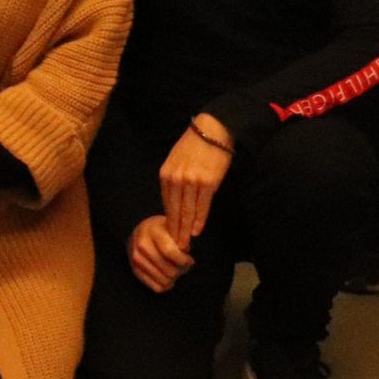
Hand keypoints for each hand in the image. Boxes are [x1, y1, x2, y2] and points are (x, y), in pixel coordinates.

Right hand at [128, 214, 194, 292]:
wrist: (142, 231)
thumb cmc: (163, 231)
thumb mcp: (174, 229)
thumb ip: (181, 239)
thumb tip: (185, 251)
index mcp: (153, 232)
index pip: (169, 252)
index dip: (183, 260)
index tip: (190, 261)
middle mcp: (141, 245)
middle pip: (168, 270)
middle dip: (181, 271)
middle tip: (184, 266)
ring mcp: (136, 259)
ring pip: (164, 280)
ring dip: (174, 279)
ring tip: (176, 270)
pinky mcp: (135, 270)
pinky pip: (156, 287)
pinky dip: (166, 286)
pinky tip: (169, 279)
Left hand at [158, 115, 231, 245]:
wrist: (212, 131)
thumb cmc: (194, 147)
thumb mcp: (175, 162)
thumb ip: (173, 181)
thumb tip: (174, 203)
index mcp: (166, 174)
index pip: (166, 204)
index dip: (168, 222)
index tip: (168, 236)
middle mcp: (176, 179)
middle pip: (175, 211)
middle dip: (175, 231)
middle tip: (175, 248)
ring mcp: (192, 181)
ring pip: (187, 211)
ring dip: (186, 229)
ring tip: (185, 243)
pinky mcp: (208, 182)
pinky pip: (202, 205)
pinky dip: (199, 219)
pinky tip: (197, 230)